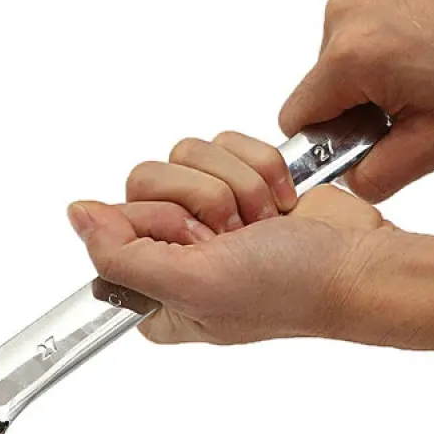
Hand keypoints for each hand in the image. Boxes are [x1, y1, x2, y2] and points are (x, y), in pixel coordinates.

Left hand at [67, 132, 394, 345]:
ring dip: (237, 186)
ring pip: (183, 154)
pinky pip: (222, 143)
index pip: (110, 226)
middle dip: (203, 200)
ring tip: (263, 224)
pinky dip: (260, 168)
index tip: (196, 242)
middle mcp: (174, 250)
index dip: (157, 222)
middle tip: (235, 234)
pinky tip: (280, 205)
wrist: (357, 262)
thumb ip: (120, 256)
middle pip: (143, 179)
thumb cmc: (289, 288)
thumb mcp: (193, 286)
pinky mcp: (238, 181)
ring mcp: (207, 213)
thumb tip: (76, 215)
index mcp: (153, 290)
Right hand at [279, 0, 433, 201]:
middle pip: (322, 79)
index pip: (296, 116)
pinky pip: (360, 8)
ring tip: (426, 57)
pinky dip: (385, 23)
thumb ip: (377, 176)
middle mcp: (345, 9)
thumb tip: (347, 179)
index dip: (327, 135)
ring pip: (341, 44)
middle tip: (414, 94)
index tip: (362, 132)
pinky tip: (425, 27)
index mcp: (351, 56)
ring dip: (372, 59)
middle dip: (358, 96)